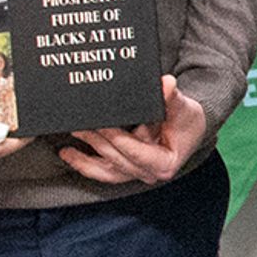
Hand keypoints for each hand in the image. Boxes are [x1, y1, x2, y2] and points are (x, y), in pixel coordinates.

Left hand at [59, 76, 209, 186]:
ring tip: (68, 142)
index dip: (119, 140)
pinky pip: (101, 171)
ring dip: (84, 157)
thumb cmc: (187, 119)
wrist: (189, 128)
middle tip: (81, 124)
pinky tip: (68, 154)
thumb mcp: (183, 107)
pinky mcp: (123, 170)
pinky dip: (84, 163)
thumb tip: (167, 84)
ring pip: (106, 170)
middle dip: (98, 141)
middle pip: (118, 159)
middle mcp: (149, 173)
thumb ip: (172, 98)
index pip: (137, 153)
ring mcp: (134, 173)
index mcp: (164, 164)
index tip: (103, 125)